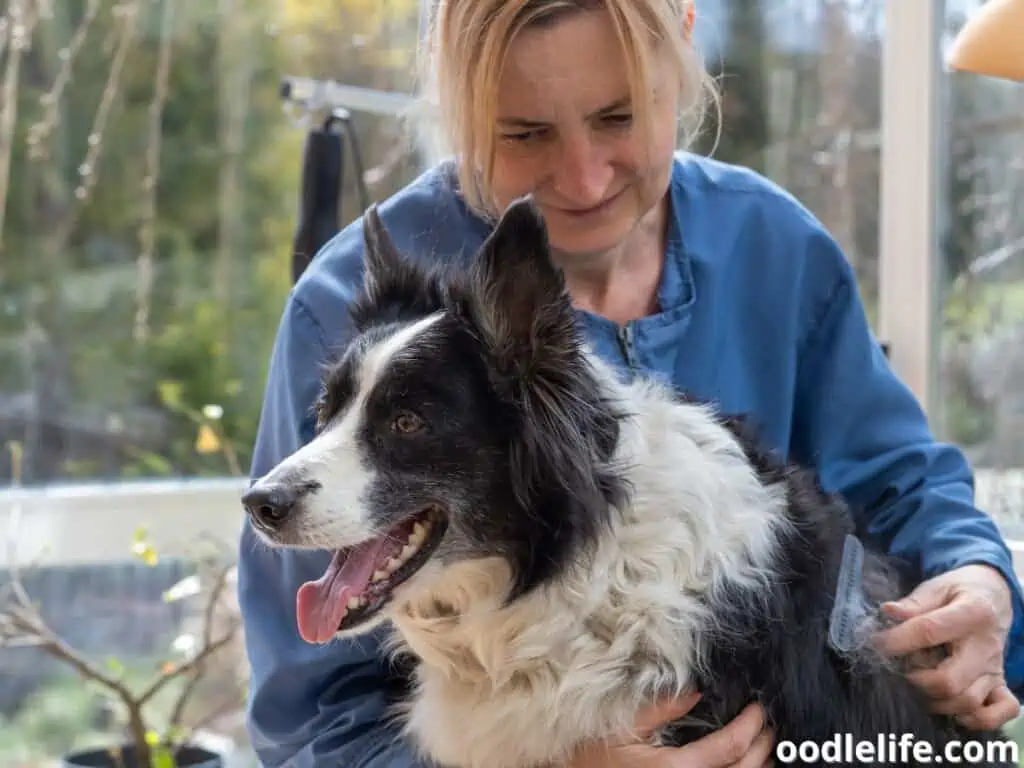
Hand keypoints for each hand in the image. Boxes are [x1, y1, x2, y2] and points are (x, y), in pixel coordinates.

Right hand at [565, 692, 773, 766]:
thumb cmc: (594, 757)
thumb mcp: (625, 727)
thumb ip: (662, 708)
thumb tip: (696, 692)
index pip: (730, 748)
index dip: (750, 727)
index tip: (758, 709)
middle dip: (761, 746)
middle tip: (767, 724)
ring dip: (756, 767)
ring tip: (761, 746)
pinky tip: (742, 766)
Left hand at [873, 564, 1020, 729]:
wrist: (994, 596)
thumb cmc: (959, 592)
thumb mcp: (937, 586)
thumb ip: (914, 603)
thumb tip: (888, 612)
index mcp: (972, 613)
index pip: (928, 631)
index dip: (895, 640)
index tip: (875, 643)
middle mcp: (987, 646)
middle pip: (950, 680)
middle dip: (916, 681)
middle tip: (901, 671)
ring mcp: (995, 669)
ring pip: (968, 702)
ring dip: (935, 701)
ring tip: (918, 685)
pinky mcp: (1000, 684)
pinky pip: (999, 714)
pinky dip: (974, 719)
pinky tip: (951, 706)